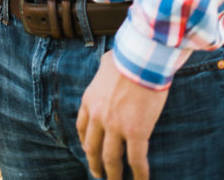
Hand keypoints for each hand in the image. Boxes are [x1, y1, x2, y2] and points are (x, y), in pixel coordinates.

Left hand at [76, 51, 168, 179]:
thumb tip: (108, 65)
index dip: (85, 142)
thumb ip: (104, 71)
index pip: (83, 127)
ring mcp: (115, 125)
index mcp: (90, 100)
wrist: (140, 57)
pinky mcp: (136, 131)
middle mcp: (98, 116)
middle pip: (92, 147)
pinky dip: (139, 174)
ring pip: (111, 159)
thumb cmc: (127, 56)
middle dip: (94, 163)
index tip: (89, 150)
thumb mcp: (105, 64)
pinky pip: (136, 160)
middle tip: (98, 174)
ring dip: (113, 174)